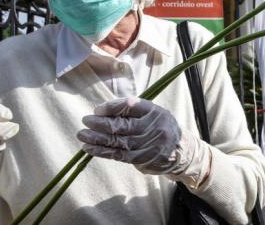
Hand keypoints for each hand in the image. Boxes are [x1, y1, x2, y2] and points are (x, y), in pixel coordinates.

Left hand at [77, 97, 210, 185]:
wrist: (182, 152)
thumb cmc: (162, 127)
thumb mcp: (155, 113)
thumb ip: (135, 110)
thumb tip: (105, 109)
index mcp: (155, 111)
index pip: (130, 106)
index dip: (112, 107)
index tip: (97, 109)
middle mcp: (153, 128)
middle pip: (122, 125)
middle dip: (100, 123)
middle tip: (85, 120)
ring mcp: (147, 145)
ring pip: (117, 141)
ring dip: (96, 138)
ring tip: (82, 134)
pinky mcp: (141, 159)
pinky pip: (118, 154)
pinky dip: (102, 151)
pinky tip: (89, 148)